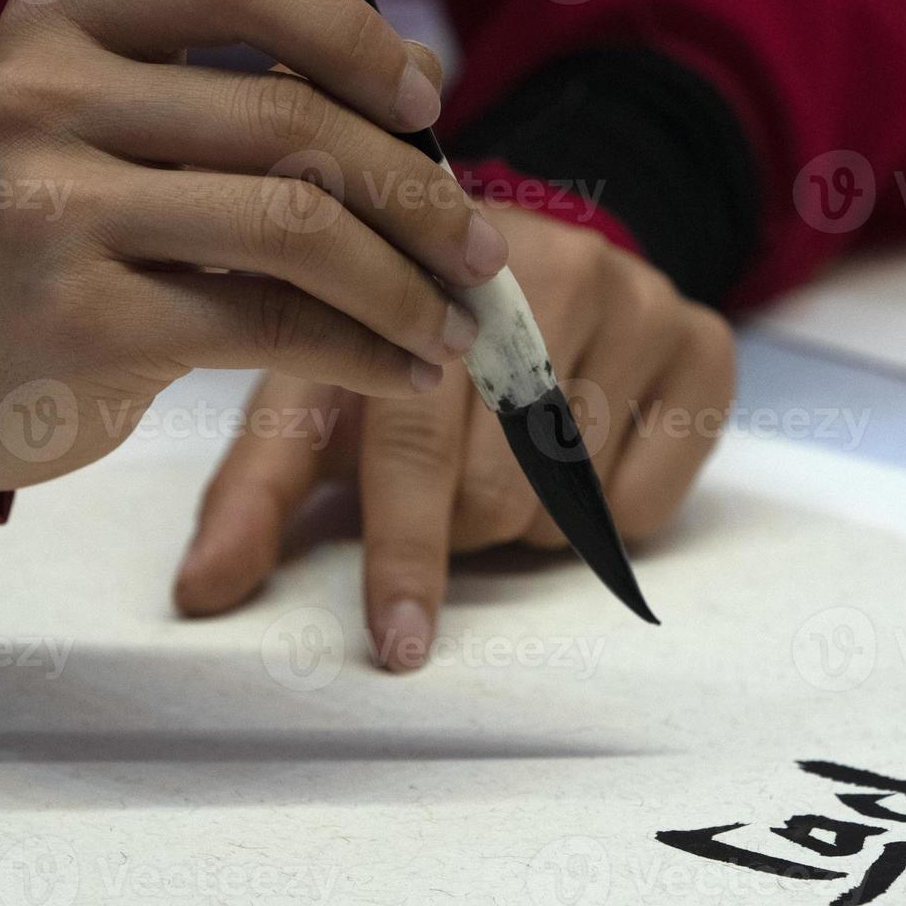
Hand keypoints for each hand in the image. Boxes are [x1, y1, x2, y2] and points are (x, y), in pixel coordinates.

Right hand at [0, 0, 507, 491]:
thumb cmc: (52, 228)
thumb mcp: (114, 120)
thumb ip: (245, 83)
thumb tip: (422, 73)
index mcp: (63, 17)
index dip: (359, 40)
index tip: (430, 104)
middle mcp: (47, 97)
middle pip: (292, 122)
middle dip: (418, 195)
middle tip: (479, 250)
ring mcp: (55, 211)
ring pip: (294, 227)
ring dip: (404, 284)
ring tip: (455, 321)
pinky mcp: (83, 321)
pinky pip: (269, 325)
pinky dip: (361, 352)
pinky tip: (405, 370)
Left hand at [175, 205, 734, 670]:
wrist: (519, 262)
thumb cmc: (397, 342)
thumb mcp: (316, 391)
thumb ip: (258, 488)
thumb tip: (199, 594)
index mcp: (418, 272)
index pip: (414, 439)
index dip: (404, 551)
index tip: (401, 643)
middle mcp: (543, 269)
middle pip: (499, 490)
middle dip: (458, 527)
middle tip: (448, 485)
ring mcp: (637, 298)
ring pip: (572, 506)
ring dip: (524, 521)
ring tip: (507, 453)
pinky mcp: (706, 345)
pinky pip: (648, 505)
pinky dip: (603, 514)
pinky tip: (578, 450)